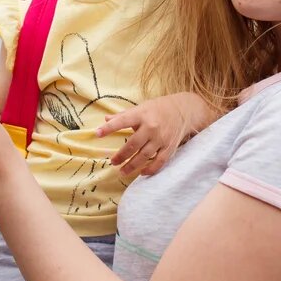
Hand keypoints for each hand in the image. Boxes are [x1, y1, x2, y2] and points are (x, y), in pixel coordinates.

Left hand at [98, 92, 218, 176]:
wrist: (183, 110)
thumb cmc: (158, 108)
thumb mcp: (141, 107)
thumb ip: (123, 115)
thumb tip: (105, 119)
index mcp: (142, 114)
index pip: (122, 121)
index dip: (109, 128)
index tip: (97, 133)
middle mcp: (151, 127)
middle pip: (133, 144)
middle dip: (121, 155)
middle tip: (113, 162)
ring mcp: (161, 138)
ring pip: (145, 155)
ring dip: (132, 165)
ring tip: (122, 171)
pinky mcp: (169, 147)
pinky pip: (159, 162)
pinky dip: (150, 169)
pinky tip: (141, 173)